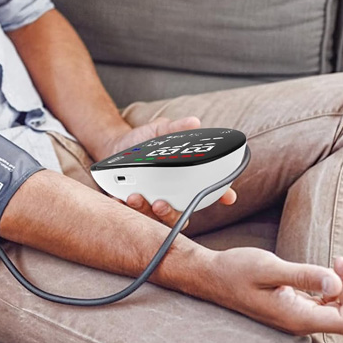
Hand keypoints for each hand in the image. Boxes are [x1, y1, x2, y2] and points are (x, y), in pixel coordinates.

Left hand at [98, 116, 236, 227]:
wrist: (114, 146)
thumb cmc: (142, 143)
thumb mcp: (159, 132)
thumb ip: (174, 129)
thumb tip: (193, 122)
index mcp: (182, 183)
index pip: (207, 193)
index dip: (221, 196)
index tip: (228, 196)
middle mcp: (169, 198)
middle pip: (179, 217)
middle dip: (171, 215)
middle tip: (160, 203)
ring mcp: (148, 205)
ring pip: (153, 220)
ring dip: (145, 212)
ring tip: (135, 197)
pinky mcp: (128, 207)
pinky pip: (127, 216)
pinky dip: (123, 210)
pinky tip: (119, 201)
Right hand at [207, 249, 342, 334]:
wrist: (210, 275)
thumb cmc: (234, 271)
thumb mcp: (268, 268)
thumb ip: (303, 276)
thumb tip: (337, 283)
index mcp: (297, 318)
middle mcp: (299, 322)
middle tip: (341, 261)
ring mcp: (296, 316)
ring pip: (337, 310)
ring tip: (337, 263)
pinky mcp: (292, 307)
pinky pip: (324, 303)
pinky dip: (332, 288)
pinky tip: (326, 272)